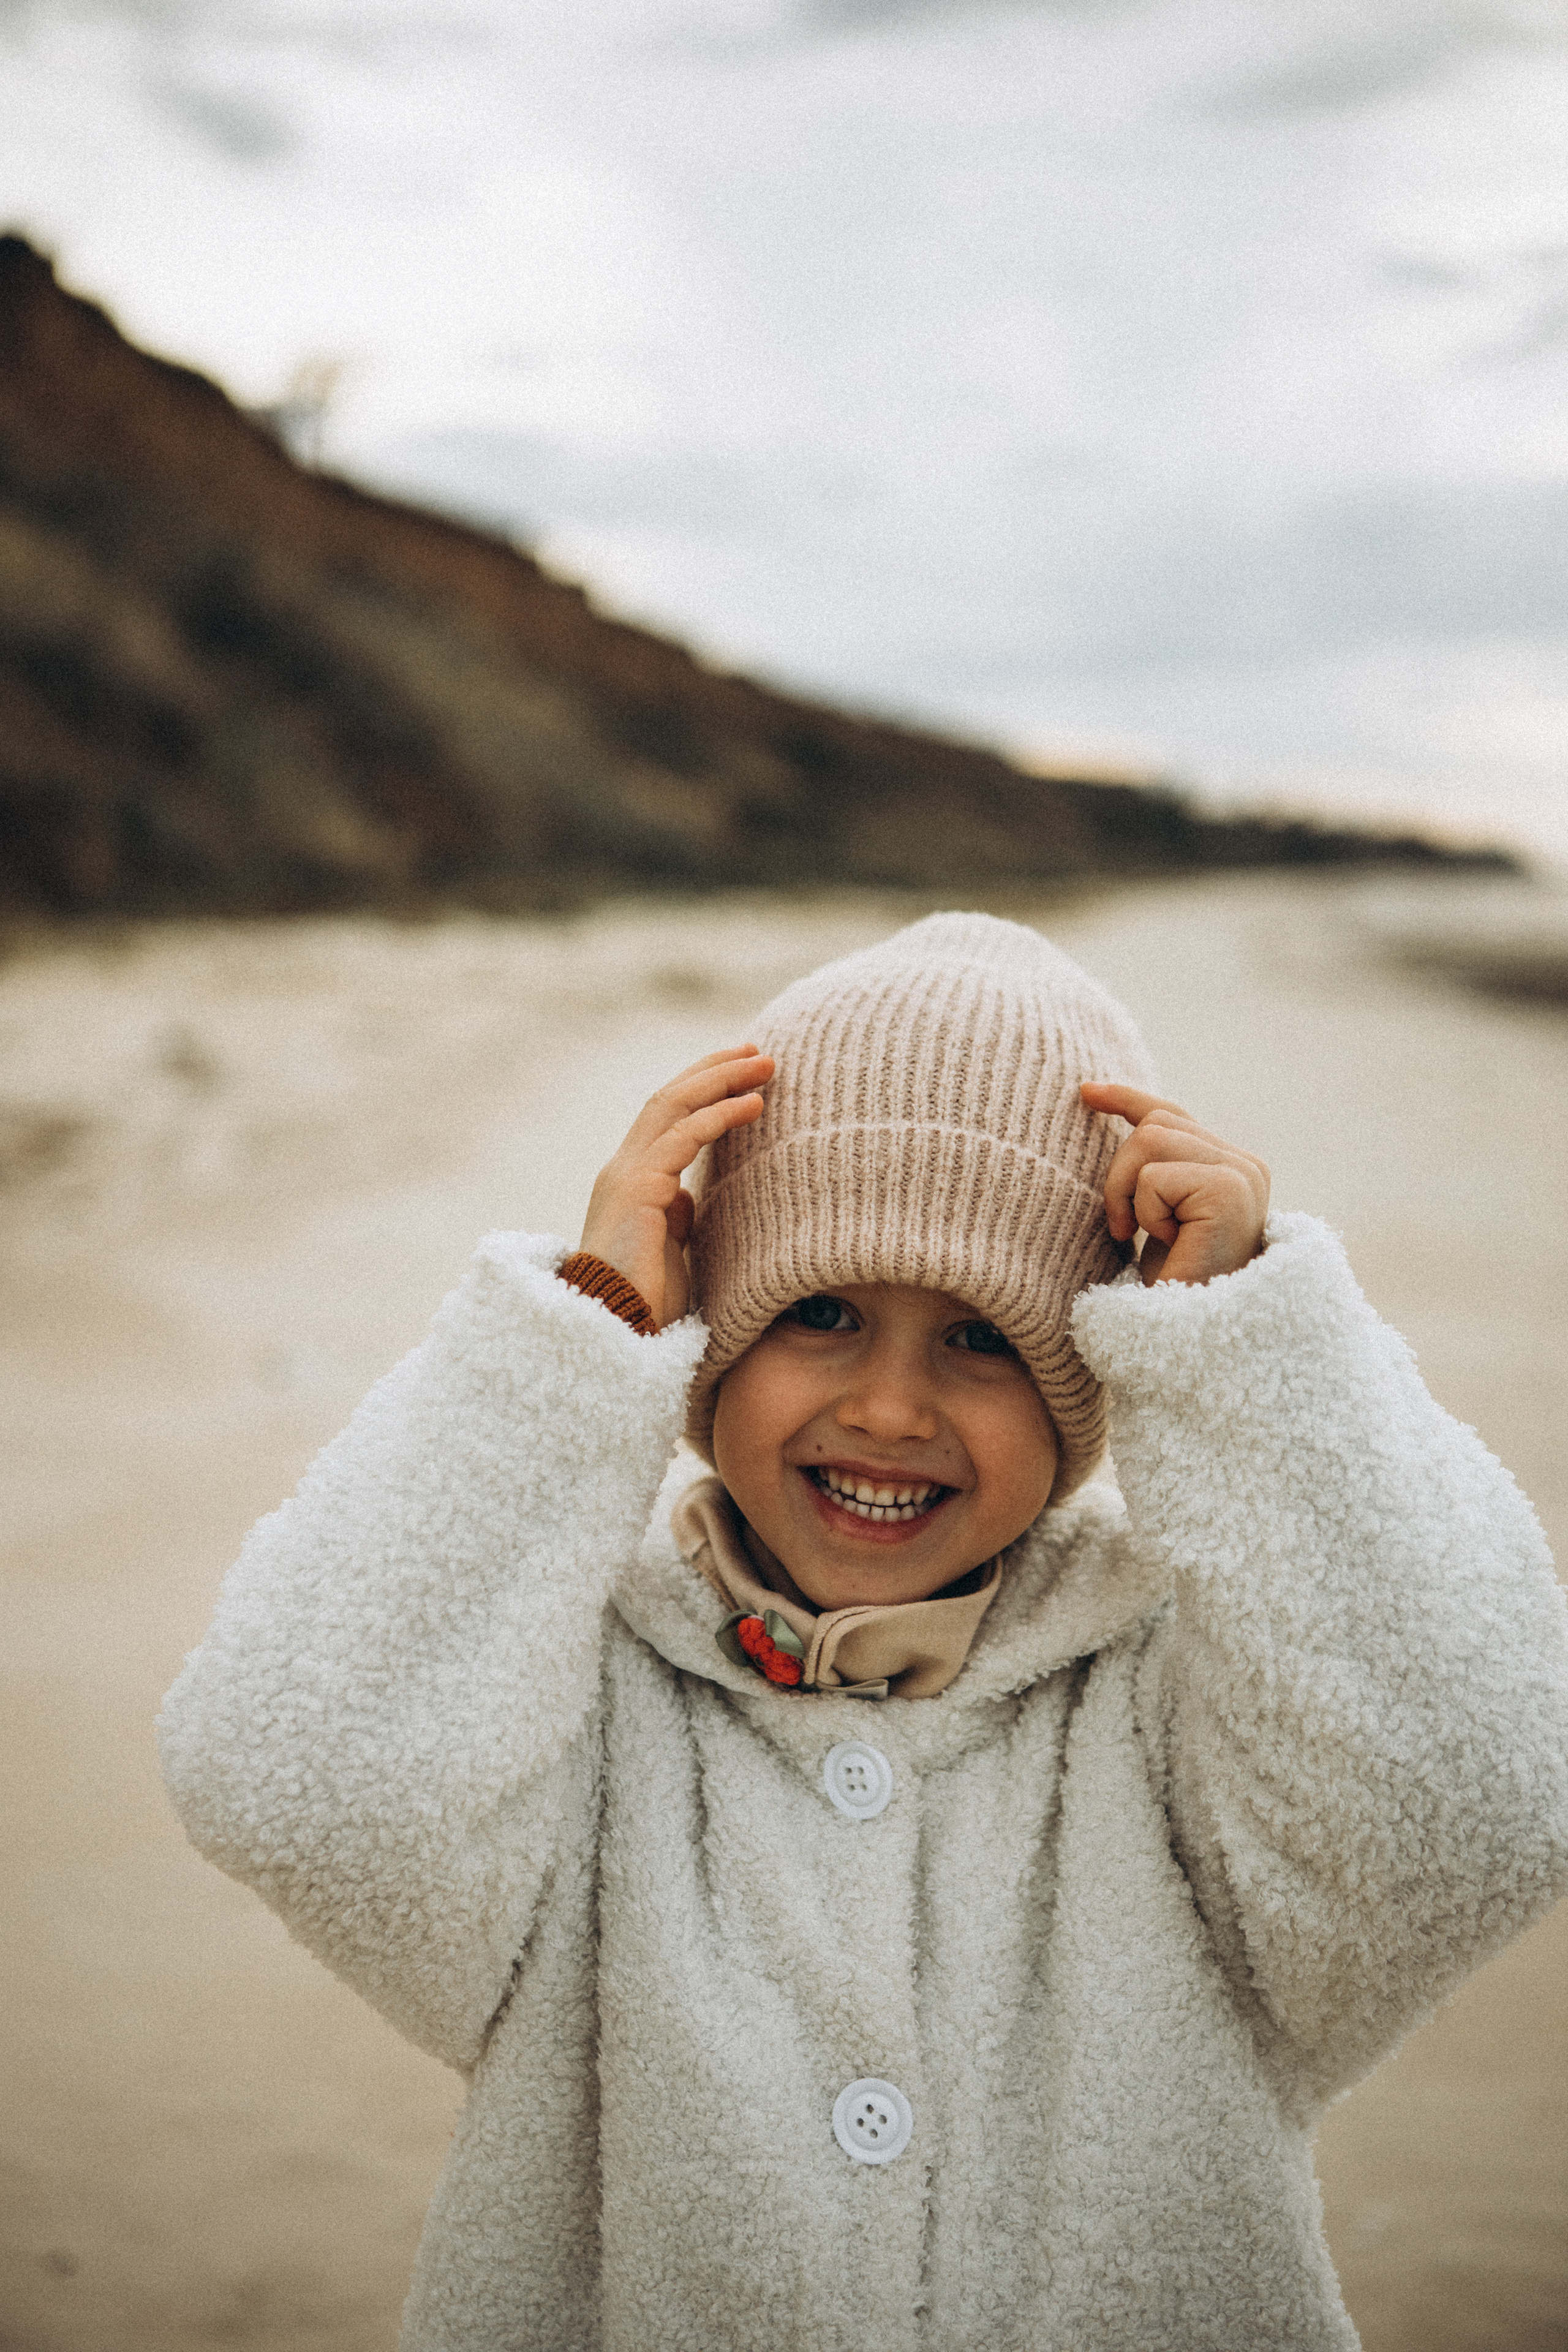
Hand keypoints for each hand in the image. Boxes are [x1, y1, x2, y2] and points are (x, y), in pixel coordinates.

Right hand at [579, 1048, 774, 1328]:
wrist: (616, 1335)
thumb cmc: (645, 1303)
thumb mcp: (668, 1250)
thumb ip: (675, 1217)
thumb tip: (688, 1196)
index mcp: (632, 1181)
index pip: (667, 1117)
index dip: (704, 1089)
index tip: (746, 1074)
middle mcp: (624, 1169)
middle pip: (669, 1099)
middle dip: (715, 1071)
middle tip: (760, 1053)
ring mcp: (627, 1176)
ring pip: (674, 1106)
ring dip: (722, 1081)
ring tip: (764, 1067)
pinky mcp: (637, 1189)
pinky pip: (682, 1137)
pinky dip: (719, 1116)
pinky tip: (752, 1105)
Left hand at [1080, 1082, 1269, 1286]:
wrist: (1196, 1339)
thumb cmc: (1172, 1287)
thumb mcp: (1160, 1218)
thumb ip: (1157, 1171)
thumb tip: (1117, 1118)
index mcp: (1233, 1167)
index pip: (1174, 1114)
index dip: (1126, 1099)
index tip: (1085, 1092)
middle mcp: (1246, 1164)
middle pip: (1154, 1124)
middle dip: (1119, 1175)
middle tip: (1122, 1229)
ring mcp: (1243, 1174)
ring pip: (1149, 1140)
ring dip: (1127, 1193)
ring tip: (1141, 1237)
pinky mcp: (1230, 1190)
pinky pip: (1154, 1177)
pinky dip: (1144, 1212)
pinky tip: (1167, 1244)